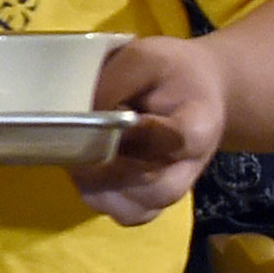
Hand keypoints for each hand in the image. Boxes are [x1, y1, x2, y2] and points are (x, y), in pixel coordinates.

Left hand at [73, 35, 223, 225]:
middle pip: (158, 190)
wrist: (197, 89)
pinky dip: (100, 199)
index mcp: (198, 125)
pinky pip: (125, 214)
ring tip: (78, 158)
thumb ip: (113, 82)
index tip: (101, 119)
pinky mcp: (150, 197)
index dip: (133, 136)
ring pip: (135, 210)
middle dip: (109, 172)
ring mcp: (171, 186)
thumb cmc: (168, 72)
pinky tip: (86, 171)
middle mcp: (190, 165)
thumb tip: (76, 110)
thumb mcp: (145, 58)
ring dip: (97, 188)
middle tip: (78, 145)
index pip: (172, 141)